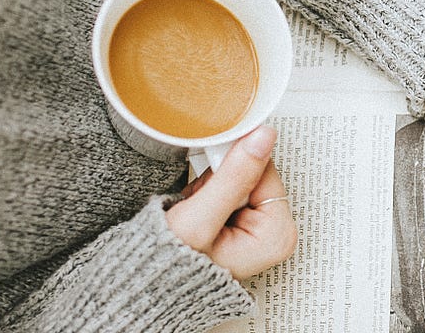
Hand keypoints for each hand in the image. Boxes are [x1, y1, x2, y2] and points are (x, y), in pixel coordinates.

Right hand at [165, 126, 297, 279]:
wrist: (146, 287)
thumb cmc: (171, 268)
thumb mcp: (199, 219)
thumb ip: (233, 177)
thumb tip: (263, 137)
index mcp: (278, 235)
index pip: (266, 170)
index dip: (234, 167)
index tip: (212, 176)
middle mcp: (274, 233)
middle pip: (254, 173)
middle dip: (220, 180)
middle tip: (200, 205)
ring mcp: (259, 228)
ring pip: (238, 177)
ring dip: (211, 186)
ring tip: (195, 211)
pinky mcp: (242, 222)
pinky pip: (228, 188)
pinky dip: (207, 193)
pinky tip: (196, 212)